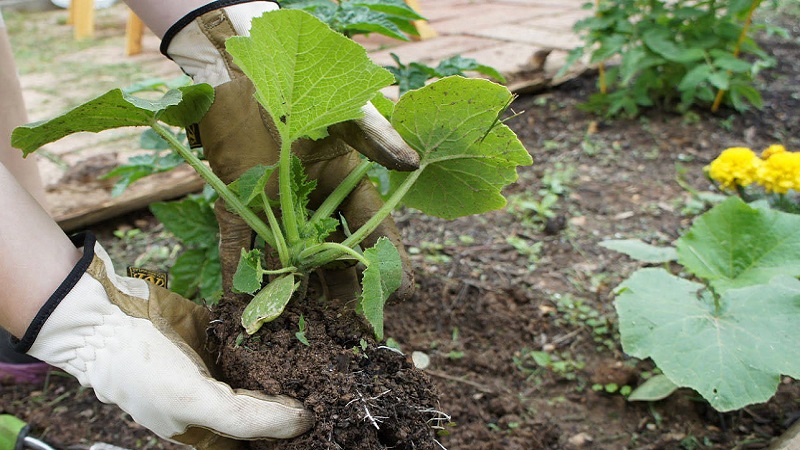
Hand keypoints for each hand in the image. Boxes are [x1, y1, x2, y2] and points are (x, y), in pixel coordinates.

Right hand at [14, 233, 312, 449]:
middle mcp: (216, 402)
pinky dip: (275, 335)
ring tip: (326, 362)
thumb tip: (303, 422)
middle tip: (332, 390)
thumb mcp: (195, 403)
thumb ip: (248, 417)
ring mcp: (218, 367)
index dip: (285, 437)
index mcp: (208, 431)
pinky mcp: (219, 334)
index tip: (323, 423)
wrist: (108, 317)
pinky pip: (255, 338)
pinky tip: (300, 331)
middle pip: (265, 408)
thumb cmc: (144, 373)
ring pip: (265, 372)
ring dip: (292, 366)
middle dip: (295, 401)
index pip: (257, 443)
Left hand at [164, 4, 417, 299]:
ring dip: (290, 291)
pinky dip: (238, 271)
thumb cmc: (299, 84)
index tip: (398, 294)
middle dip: (338, 291)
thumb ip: (375, 135)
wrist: (237, 73)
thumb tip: (412, 163)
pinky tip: (239, 300)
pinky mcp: (236, 204)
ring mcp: (274, 208)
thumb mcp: (343, 108)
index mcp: (347, 184)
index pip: (373, 230)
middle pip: (330, 256)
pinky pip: (238, 244)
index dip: (386, 262)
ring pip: (287, 259)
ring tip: (295, 326)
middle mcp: (313, 204)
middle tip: (343, 327)